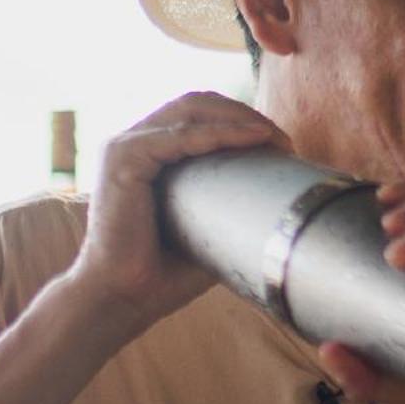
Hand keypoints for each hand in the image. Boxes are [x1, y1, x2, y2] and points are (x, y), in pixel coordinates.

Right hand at [66, 92, 289, 331]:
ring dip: (238, 118)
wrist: (122, 299)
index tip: (281, 145)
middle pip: (195, 103)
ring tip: (274, 137)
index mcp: (146, 153)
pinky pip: (180, 136)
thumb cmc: (161, 272)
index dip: (240, 120)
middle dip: (243, 113)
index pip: (197, 116)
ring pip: (190, 110)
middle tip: (282, 140)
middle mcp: (132, 142)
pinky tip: (252, 137)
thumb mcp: (205, 230)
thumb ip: (228, 206)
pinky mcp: (123, 160)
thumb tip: (281, 203)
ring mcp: (124, 147)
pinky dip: (220, 134)